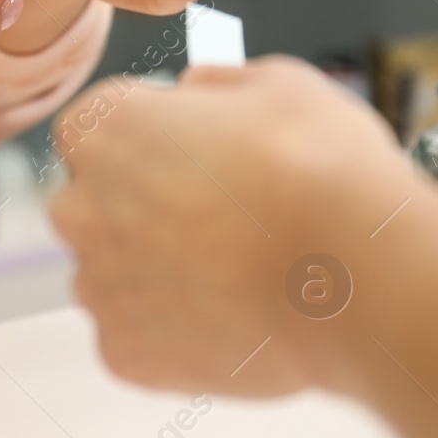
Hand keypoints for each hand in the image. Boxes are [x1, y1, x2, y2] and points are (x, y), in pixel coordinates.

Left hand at [48, 57, 406, 395]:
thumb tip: (191, 90)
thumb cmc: (321, 170)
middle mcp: (81, 207)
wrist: (355, 276)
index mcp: (103, 128)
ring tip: (238, 274)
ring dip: (160, 272)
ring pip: (117, 275)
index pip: (94, 127)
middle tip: (221, 219)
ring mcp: (98, 287)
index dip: (149, 139)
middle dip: (143, 209)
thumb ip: (216, 83)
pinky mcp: (123, 354)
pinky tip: (235, 317)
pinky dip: (177, 331)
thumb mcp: (278, 84)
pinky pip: (140, 337)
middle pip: (96, 204)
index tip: (194, 154)